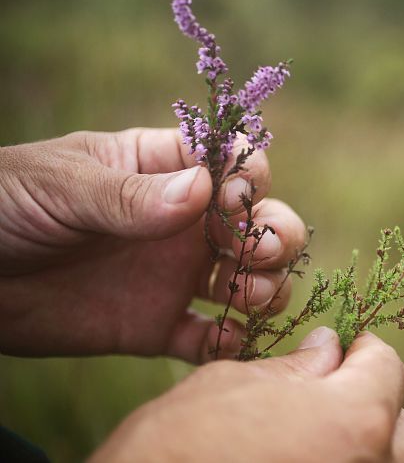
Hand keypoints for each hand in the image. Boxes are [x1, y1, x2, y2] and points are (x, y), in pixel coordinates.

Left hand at [0, 128, 305, 361]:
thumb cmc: (4, 204)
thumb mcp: (60, 185)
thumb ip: (129, 194)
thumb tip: (202, 191)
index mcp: (164, 171)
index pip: (234, 163)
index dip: (250, 179)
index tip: (234, 201)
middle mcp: (182, 223)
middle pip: (261, 222)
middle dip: (275, 236)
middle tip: (252, 253)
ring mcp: (174, 274)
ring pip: (249, 279)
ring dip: (266, 287)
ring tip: (244, 296)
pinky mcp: (157, 325)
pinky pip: (208, 337)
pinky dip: (228, 342)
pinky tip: (223, 339)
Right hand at [91, 328, 403, 461]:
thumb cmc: (179, 443)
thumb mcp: (234, 384)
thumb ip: (295, 367)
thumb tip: (328, 349)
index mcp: (354, 418)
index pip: (389, 368)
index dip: (366, 349)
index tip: (345, 346)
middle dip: (374, 399)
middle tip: (332, 389)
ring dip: (367, 442)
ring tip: (318, 431)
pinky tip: (304, 458)